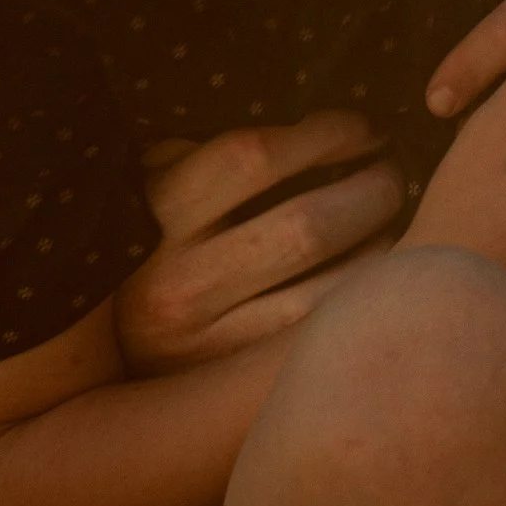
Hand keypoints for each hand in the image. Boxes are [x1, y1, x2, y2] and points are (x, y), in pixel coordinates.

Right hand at [115, 111, 405, 375]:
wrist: (109, 358)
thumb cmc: (151, 245)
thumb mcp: (154, 189)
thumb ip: (204, 154)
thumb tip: (307, 119)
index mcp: (154, 218)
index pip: (254, 158)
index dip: (327, 133)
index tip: (366, 127)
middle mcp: (178, 286)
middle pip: (307, 226)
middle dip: (372, 188)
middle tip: (395, 169)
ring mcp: (211, 344)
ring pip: (331, 286)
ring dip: (383, 241)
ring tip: (396, 214)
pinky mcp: (241, 385)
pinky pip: (328, 331)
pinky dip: (369, 291)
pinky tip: (385, 266)